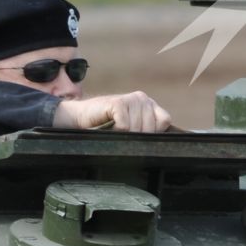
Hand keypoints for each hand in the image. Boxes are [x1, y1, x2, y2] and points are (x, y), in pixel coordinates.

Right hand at [56, 91, 172, 132]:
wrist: (81, 118)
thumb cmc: (106, 126)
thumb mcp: (132, 128)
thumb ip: (147, 131)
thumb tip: (162, 146)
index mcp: (149, 104)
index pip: (164, 121)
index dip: (152, 133)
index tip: (138, 136)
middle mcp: (142, 98)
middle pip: (151, 128)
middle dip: (137, 138)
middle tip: (122, 134)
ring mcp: (131, 99)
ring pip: (137, 129)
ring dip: (124, 136)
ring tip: (115, 129)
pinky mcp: (118, 102)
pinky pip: (125, 126)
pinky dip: (116, 132)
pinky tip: (109, 126)